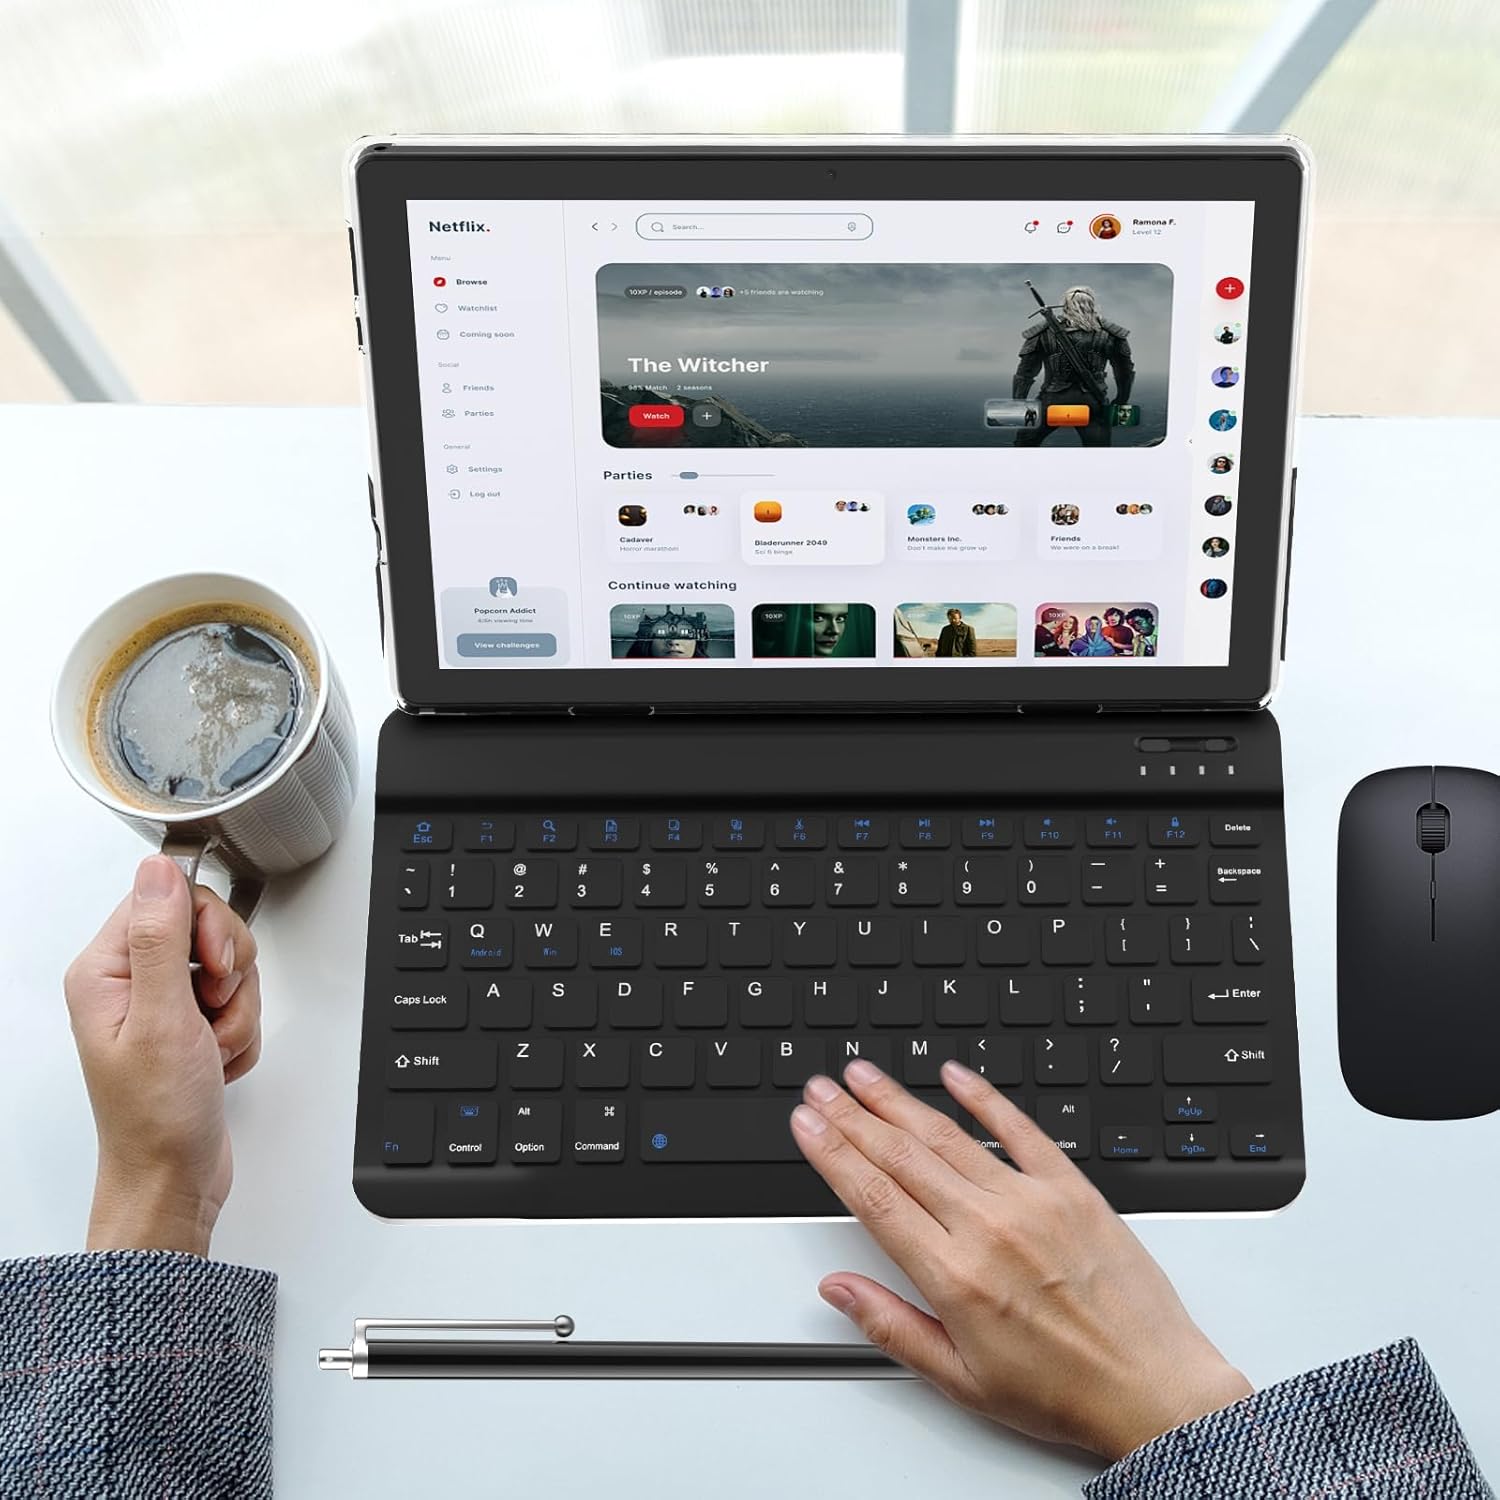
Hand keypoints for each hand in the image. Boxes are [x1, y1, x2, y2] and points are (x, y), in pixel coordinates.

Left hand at [64, 855, 262, 1254]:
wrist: (172, 1178)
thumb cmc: (154, 1116)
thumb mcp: (161, 1018)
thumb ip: (163, 937)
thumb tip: (158, 869)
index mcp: (105, 971)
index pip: (168, 898)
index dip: (208, 927)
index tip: (214, 969)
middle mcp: (130, 982)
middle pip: (206, 927)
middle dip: (230, 973)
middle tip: (214, 1009)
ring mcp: (162, 1004)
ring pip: (229, 965)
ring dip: (238, 1009)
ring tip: (214, 1046)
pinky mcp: (189, 1025)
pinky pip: (238, 1000)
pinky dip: (241, 1031)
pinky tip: (218, 1061)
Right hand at [791, 1059, 1251, 1460]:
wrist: (1154, 1388)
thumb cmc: (1064, 1391)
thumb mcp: (961, 1379)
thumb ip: (891, 1326)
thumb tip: (838, 1288)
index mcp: (955, 1278)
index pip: (874, 1198)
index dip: (832, 1154)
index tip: (806, 1125)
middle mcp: (989, 1229)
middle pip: (901, 1156)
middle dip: (852, 1117)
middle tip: (821, 1089)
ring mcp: (1032, 1201)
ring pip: (948, 1136)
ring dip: (898, 1101)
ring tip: (864, 1076)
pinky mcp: (1072, 1188)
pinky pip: (1020, 1129)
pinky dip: (984, 1097)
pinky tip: (955, 1076)